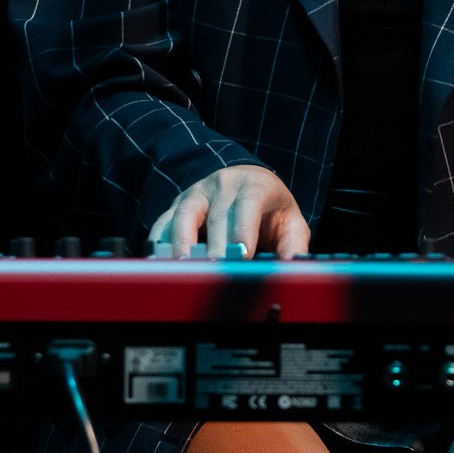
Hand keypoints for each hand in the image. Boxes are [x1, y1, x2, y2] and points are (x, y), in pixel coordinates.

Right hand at [149, 166, 310, 259]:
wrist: (247, 182)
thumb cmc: (270, 209)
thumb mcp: (290, 222)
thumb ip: (294, 246)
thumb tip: (294, 268)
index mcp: (254, 186)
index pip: (249, 203)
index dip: (244, 228)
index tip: (242, 254)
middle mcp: (223, 185)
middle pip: (217, 215)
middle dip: (215, 245)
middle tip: (215, 270)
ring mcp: (197, 193)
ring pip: (185, 214)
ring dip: (182, 241)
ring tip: (183, 266)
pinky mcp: (178, 206)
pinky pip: (164, 222)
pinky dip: (160, 241)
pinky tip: (159, 260)